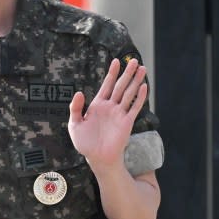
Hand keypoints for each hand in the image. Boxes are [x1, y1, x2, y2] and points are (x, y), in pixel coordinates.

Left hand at [68, 58, 147, 172]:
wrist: (97, 158)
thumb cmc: (85, 143)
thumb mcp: (75, 124)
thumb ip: (75, 108)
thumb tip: (79, 92)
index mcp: (98, 105)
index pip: (106, 85)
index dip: (111, 73)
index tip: (115, 61)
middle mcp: (110, 107)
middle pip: (120, 86)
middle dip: (127, 73)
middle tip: (133, 60)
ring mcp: (119, 114)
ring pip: (128, 93)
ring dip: (135, 81)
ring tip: (142, 68)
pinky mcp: (127, 122)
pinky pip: (134, 107)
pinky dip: (139, 97)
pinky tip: (144, 87)